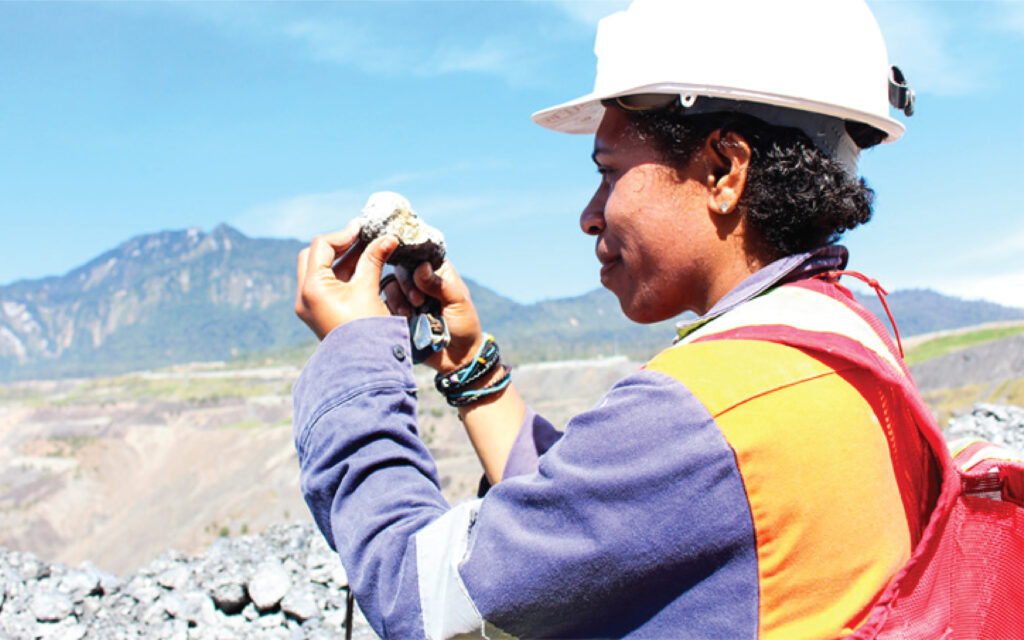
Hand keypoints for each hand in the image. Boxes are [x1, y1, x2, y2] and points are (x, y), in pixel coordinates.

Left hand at [295, 221, 397, 339]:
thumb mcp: (369, 289)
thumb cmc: (367, 329)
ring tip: (368, 250)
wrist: (365, 367)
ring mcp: (309, 306)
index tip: (364, 228)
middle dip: (339, 245)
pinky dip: (342, 274)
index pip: (321, 246)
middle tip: (362, 238)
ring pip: (321, 271)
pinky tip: (363, 268)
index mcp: (312, 288)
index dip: (344, 234)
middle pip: (315, 256)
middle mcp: (304, 296)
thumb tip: (387, 237)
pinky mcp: (319, 313)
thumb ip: (374, 259)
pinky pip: (326, 285)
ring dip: (342, 259)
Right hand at [381, 260, 483, 372]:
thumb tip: (421, 267)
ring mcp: (408, 297)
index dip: (413, 258)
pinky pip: (386, 304)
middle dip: (406, 283)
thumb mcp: (458, 302)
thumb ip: (439, 284)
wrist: (457, 357)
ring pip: (391, 285)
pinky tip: (404, 319)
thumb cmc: (464, 326)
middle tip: (418, 301)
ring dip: (398, 298)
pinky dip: (393, 309)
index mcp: (438, 273)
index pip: (420, 254)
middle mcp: (421, 282)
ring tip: (410, 313)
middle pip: (401, 268)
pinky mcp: (399, 313)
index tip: (412, 271)